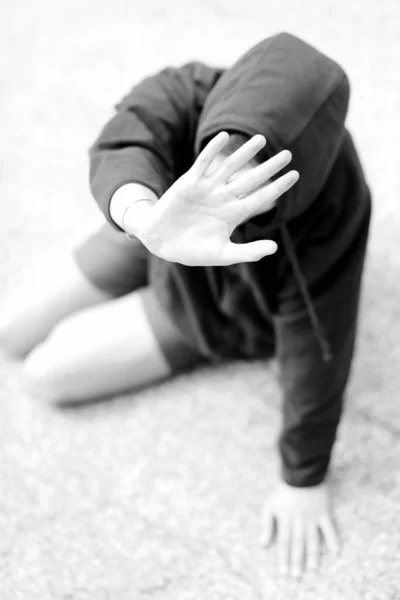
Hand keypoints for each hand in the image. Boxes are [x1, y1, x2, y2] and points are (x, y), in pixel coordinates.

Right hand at [124, 131, 298, 265]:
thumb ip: (248, 252)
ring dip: (245, 153)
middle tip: (288, 154)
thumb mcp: (222, 254)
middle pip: (251, 179)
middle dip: (269, 167)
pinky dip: (213, 150)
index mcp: (233, 215)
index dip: (277, 187)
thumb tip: (274, 249)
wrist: (161, 242)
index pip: (260, 198)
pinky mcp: (190, 182)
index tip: (295, 175)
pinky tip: (225, 137)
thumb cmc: (192, 250)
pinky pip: (204, 163)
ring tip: (261, 138)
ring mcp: (207, 189)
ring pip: (230, 167)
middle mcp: (223, 198)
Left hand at [259, 480, 339, 577]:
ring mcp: (312, 517)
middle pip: (297, 543)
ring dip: (312, 554)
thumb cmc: (284, 492)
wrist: (301, 474)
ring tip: (312, 568)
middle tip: (296, 575)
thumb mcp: (270, 506)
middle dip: (296, 560)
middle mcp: (299, 520)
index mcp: (286, 518)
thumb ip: (266, 525)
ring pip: (312, 538)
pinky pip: (328, 528)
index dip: (283, 557)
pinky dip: (332, 539)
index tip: (283, 571)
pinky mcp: (323, 512)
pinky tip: (335, 551)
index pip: (284, 542)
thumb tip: (262, 544)